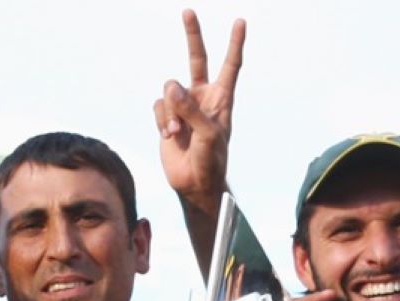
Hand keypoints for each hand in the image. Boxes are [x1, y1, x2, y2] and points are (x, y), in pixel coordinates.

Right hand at [155, 9, 243, 214]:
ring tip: (179, 134)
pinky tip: (170, 137)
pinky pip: (159, 106)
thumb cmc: (211, 160)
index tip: (240, 22)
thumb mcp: (209, 134)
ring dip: (172, 112)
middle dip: (192, 35)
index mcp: (222, 99)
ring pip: (170, 90)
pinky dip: (163, 121)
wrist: (194, 183)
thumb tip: (172, 85)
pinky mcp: (167, 117)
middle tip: (188, 11)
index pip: (230, 66)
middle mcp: (202, 97)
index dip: (235, 44)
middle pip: (197, 58)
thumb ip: (192, 108)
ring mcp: (183, 106)